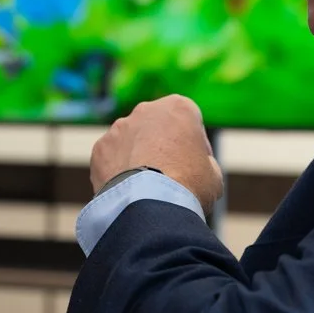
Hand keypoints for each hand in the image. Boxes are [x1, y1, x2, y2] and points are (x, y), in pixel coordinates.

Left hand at [90, 95, 223, 217]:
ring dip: (138, 157)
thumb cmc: (189, 185)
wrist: (150, 204)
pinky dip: (118, 171)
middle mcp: (145, 110)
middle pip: (157, 128)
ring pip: (131, 141)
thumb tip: (195, 168)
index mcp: (178, 108)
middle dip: (162, 146)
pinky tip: (128, 192)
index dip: (195, 143)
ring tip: (147, 188)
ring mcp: (118, 128)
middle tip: (170, 175)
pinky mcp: (100, 148)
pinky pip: (112, 158)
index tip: (196, 164)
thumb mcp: (213, 175)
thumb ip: (203, 162)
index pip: (189, 120)